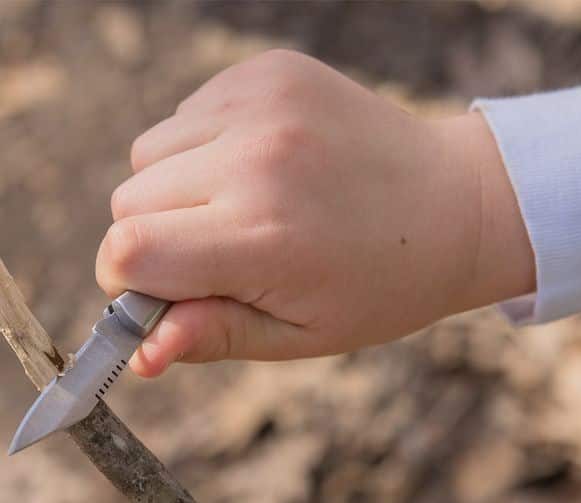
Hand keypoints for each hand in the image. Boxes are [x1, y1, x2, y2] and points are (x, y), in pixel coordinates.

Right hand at [96, 49, 533, 375]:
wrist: (454, 206)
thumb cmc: (380, 287)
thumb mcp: (302, 336)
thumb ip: (214, 336)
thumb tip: (140, 354)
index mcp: (263, 238)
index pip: (128, 252)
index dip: (127, 283)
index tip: (159, 293)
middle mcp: (256, 160)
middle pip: (127, 202)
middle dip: (154, 239)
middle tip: (219, 255)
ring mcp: (262, 104)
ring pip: (148, 154)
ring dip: (175, 190)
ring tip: (246, 209)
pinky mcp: (267, 71)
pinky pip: (186, 115)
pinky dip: (203, 148)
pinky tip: (262, 169)